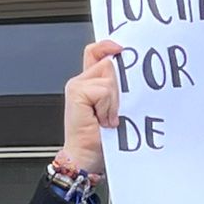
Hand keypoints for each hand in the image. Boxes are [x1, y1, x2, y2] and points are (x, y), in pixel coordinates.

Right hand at [57, 41, 122, 176]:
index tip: (120, 49)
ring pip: (109, 77)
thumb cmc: (100, 138)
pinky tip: (103, 120)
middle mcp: (81, 81)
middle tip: (112, 110)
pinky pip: (104, 90)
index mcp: (89, 81)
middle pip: (108, 63)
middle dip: (118, 87)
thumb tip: (127, 69)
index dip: (107, 46)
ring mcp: (76, 86)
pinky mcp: (76, 92)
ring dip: (114, 100)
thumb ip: (116, 86)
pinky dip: (108, 107)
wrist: (85, 156)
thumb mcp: (114, 107)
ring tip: (107, 118)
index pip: (96, 52)